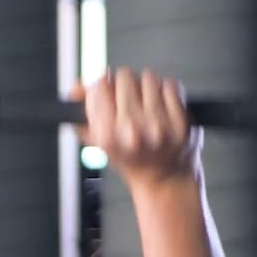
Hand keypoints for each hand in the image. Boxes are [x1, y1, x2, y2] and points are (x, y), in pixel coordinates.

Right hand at [73, 67, 199, 188]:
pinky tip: (163, 107)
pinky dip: (166, 91)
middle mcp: (131, 130)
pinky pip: (170, 85)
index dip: (102, 86)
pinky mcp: (180, 120)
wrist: (165, 180)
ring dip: (146, 87)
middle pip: (124, 76)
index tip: (107, 91)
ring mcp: (158, 125)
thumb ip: (84, 113)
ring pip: (148, 77)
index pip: (100, 86)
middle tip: (129, 99)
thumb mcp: (101, 141)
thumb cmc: (132, 160)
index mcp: (107, 135)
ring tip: (146, 105)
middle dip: (125, 85)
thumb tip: (75, 87)